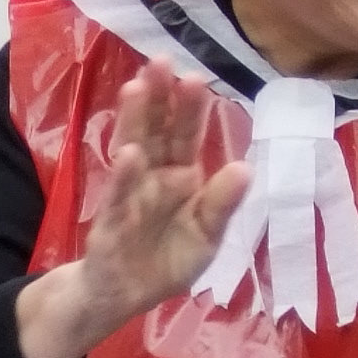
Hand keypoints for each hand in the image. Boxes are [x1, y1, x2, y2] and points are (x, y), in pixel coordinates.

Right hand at [16, 58, 248, 357]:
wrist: (120, 296)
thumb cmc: (164, 262)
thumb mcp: (205, 238)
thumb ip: (221, 205)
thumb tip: (245, 168)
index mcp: (180, 177)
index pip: (186, 135)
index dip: (190, 108)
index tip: (194, 76)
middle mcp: (153, 177)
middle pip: (157, 132)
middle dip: (159, 98)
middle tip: (161, 60)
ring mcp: (130, 195)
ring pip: (132, 150)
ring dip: (134, 120)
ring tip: (137, 86)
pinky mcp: (112, 222)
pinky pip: (119, 197)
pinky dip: (124, 176)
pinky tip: (129, 153)